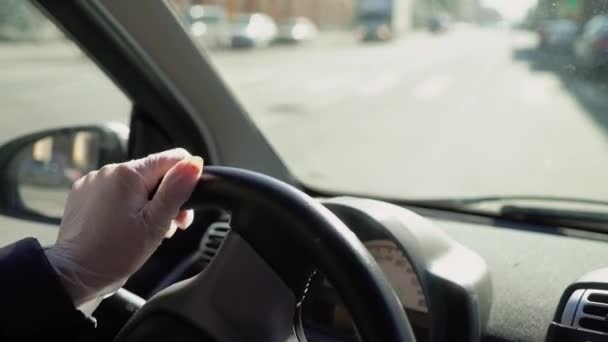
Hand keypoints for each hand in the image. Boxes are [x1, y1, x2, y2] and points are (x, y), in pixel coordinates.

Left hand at [45, 148, 202, 306]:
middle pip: (154, 173)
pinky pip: (115, 191)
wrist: (74, 275)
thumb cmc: (115, 254)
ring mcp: (93, 181)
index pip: (172, 158)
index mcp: (128, 174)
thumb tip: (194, 163)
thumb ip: (177, 190)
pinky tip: (126, 227)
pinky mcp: (83, 194)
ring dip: (148, 203)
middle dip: (167, 196)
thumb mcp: (156, 224)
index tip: (184, 207)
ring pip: (136, 183)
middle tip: (169, 226)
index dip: (186, 179)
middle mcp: (108, 170)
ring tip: (146, 230)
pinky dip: (127, 205)